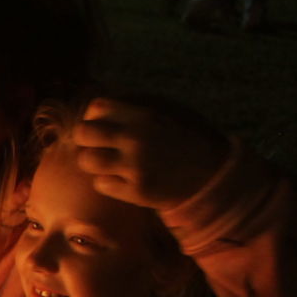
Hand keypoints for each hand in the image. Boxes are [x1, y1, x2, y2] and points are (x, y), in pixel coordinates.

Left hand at [73, 96, 228, 211]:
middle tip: (99, 144)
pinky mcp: (136, 192)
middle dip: (88, 138)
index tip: (107, 124)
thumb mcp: (169, 109)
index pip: (96, 107)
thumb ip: (135, 104)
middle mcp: (136, 139)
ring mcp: (135, 167)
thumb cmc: (187, 137)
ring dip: (94, 161)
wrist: (213, 175)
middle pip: (83, 133)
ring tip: (109, 162)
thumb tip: (97, 106)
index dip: (97, 116)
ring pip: (86, 161)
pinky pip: (101, 184)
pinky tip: (123, 178)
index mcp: (145, 114)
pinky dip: (108, 181)